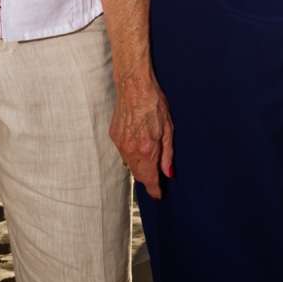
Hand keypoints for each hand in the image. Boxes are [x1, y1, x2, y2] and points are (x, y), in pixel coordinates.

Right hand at [110, 68, 173, 198]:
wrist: (133, 85)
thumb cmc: (154, 103)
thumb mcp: (168, 129)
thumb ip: (167, 154)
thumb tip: (168, 173)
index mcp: (147, 149)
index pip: (149, 179)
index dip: (154, 190)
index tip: (159, 195)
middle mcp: (131, 150)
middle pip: (138, 175)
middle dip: (148, 179)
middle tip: (157, 179)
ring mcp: (120, 143)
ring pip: (130, 165)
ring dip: (139, 167)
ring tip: (149, 157)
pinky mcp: (114, 136)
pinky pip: (123, 153)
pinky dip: (131, 154)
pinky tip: (138, 143)